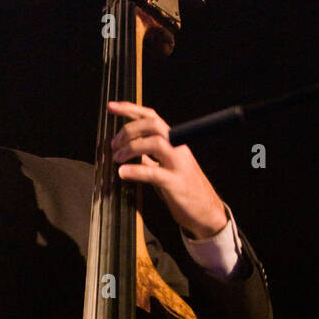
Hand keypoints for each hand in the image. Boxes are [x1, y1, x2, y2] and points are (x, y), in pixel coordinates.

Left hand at [108, 100, 226, 239]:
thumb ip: (148, 157)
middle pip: (153, 125)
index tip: (111, 107)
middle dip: (129, 130)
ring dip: (131, 147)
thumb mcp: (164, 168)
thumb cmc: (183, 189)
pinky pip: (154, 173)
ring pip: (155, 143)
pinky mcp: (176, 183)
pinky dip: (135, 171)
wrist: (206, 211)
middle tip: (113, 144)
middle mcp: (178, 148)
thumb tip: (126, 149)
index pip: (152, 117)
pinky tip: (123, 173)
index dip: (131, 110)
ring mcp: (178, 164)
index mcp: (173, 142)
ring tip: (117, 158)